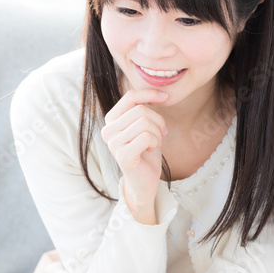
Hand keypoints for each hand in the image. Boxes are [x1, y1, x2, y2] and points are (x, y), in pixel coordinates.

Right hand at [100, 88, 169, 205]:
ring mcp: (113, 143)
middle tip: (160, 134)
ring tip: (155, 143)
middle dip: (158, 121)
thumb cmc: (146, 151)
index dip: (150, 94)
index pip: (130, 97)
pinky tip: (151, 150)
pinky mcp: (122, 156)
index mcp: (111, 120)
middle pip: (141, 110)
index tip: (165, 97)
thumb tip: (160, 92)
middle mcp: (108, 130)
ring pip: (144, 123)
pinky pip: (146, 137)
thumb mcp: (144, 126)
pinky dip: (155, 142)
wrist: (144, 180)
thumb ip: (144, 109)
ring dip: (157, 133)